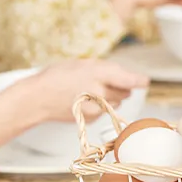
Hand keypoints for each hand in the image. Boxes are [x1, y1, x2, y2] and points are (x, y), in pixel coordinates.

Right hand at [20, 60, 149, 123]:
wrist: (37, 98)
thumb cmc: (57, 76)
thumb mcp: (82, 64)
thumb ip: (104, 69)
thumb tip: (123, 76)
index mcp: (98, 72)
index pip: (128, 79)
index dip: (138, 80)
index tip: (144, 81)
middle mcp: (100, 91)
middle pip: (125, 91)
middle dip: (122, 86)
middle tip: (107, 81)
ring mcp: (96, 107)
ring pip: (117, 102)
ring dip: (112, 97)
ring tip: (93, 90)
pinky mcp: (92, 118)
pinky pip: (105, 111)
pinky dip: (101, 106)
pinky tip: (86, 100)